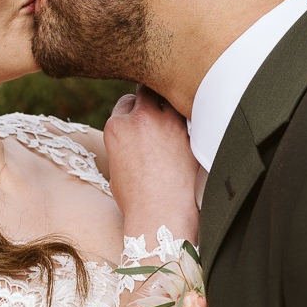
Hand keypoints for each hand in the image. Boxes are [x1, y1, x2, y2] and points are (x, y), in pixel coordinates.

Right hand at [104, 85, 199, 234]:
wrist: (161, 215)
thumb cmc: (137, 201)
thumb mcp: (117, 170)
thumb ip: (123, 146)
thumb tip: (132, 141)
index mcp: (116, 127)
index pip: (126, 103)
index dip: (134, 111)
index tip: (141, 119)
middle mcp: (140, 119)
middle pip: (145, 91)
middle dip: (151, 100)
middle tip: (159, 112)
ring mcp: (167, 122)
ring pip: (170, 99)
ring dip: (172, 106)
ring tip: (176, 120)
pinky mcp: (189, 131)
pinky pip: (189, 116)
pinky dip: (189, 122)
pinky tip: (190, 133)